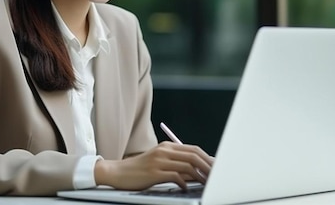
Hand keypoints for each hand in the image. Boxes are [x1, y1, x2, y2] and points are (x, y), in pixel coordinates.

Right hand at [94, 141, 212, 190]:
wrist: (117, 172)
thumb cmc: (139, 169)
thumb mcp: (158, 161)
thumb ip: (175, 163)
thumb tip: (196, 171)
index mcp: (167, 146)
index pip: (193, 149)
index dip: (207, 158)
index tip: (216, 167)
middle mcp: (164, 151)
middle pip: (193, 155)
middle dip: (208, 166)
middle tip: (216, 175)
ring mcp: (159, 161)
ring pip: (187, 165)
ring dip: (200, 175)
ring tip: (205, 183)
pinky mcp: (154, 173)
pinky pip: (175, 176)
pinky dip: (184, 182)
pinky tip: (185, 187)